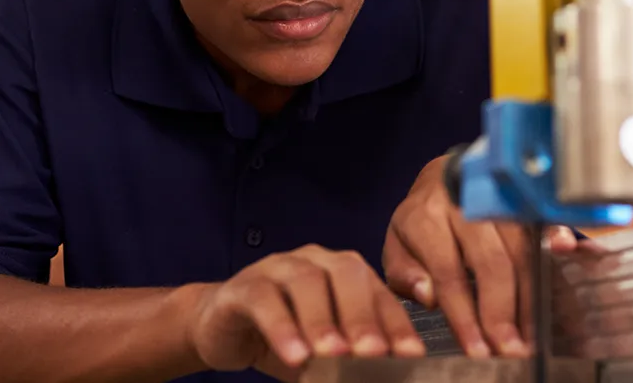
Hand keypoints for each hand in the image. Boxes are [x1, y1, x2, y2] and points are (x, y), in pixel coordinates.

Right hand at [186, 244, 424, 379]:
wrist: (221, 329)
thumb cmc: (284, 338)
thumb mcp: (322, 353)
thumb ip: (349, 361)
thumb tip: (382, 380)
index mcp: (343, 272)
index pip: (378, 292)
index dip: (396, 323)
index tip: (411, 354)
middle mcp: (316, 261)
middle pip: (347, 274)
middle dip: (363, 315)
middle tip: (374, 353)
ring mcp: (278, 267)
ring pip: (306, 283)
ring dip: (323, 321)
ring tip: (333, 355)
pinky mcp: (244, 286)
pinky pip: (264, 300)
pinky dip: (282, 328)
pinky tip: (295, 356)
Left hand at [382, 155, 577, 358]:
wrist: (444, 174)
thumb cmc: (421, 221)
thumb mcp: (397, 245)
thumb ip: (406, 273)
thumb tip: (428, 295)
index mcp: (426, 217)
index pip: (448, 272)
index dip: (464, 315)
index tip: (477, 349)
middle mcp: (465, 204)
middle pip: (490, 261)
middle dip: (502, 311)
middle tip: (512, 349)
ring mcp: (495, 197)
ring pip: (520, 246)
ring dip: (529, 293)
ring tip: (532, 332)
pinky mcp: (519, 196)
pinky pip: (542, 218)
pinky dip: (556, 236)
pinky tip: (566, 252)